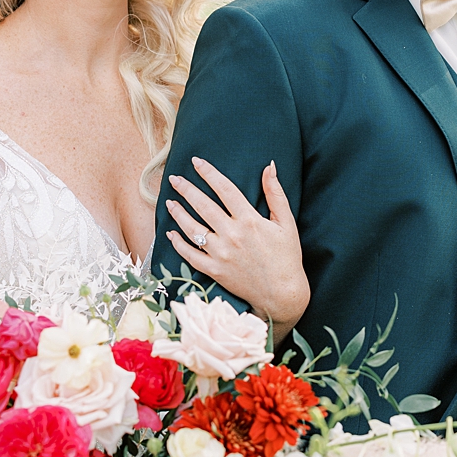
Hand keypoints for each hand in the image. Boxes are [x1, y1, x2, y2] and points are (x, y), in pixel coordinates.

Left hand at [164, 158, 308, 340]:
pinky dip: (178, 243)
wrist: (282, 295)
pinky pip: (190, 254)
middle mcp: (232, 235)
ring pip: (192, 228)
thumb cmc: (287, 257)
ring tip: (169, 201)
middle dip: (186, 189)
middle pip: (203, 205)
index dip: (209, 173)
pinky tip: (171, 232)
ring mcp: (221, 254)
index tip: (196, 162)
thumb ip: (275, 194)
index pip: (224, 189)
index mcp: (250, 220)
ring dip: (178, 213)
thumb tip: (269, 166)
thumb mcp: (286, 223)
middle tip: (174, 178)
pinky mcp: (215, 271)